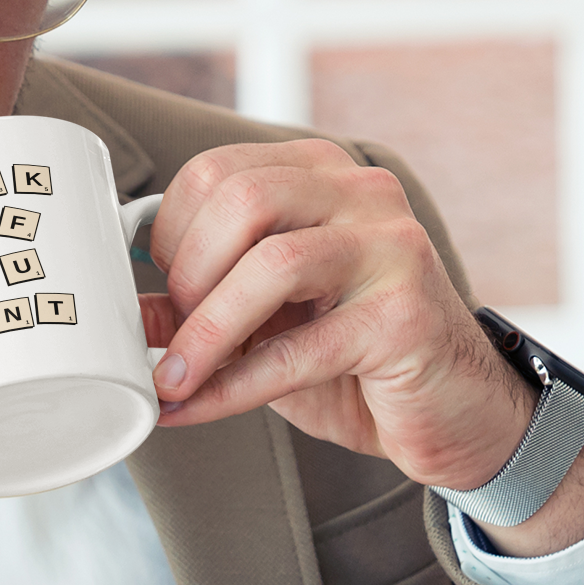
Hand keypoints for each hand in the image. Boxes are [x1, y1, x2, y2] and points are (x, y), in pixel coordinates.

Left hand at [139, 140, 583, 553]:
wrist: (456, 415)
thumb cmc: (352, 355)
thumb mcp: (263, 320)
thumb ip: (198, 303)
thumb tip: (126, 311)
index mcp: (319, 173)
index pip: (216, 169)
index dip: (170, 230)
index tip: (156, 287)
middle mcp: (361, 192)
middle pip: (241, 198)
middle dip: (187, 272)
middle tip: (169, 332)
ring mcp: (392, 247)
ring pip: (271, 263)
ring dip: (205, 329)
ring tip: (174, 374)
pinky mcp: (406, 317)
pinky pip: (299, 348)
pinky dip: (234, 384)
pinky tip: (196, 406)